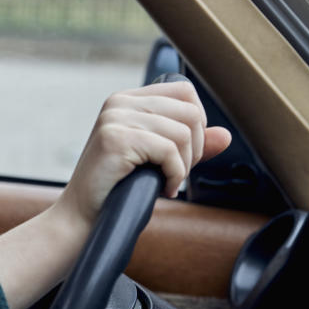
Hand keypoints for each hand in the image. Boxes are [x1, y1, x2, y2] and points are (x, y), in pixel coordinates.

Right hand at [55, 81, 232, 228]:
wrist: (82, 216)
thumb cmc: (118, 189)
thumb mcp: (158, 160)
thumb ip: (189, 145)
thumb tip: (226, 135)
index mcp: (126, 100)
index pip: (183, 91)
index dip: (197, 123)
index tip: (184, 152)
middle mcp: (119, 103)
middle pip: (190, 111)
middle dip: (195, 148)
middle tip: (177, 173)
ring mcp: (115, 119)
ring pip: (183, 132)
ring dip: (184, 165)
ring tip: (168, 182)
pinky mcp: (116, 139)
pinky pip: (169, 151)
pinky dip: (175, 175)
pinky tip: (162, 188)